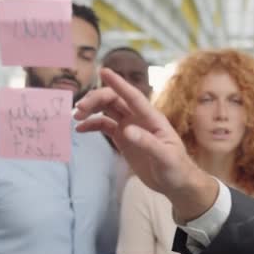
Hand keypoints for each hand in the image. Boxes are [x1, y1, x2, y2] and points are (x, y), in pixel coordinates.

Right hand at [75, 68, 217, 220]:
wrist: (176, 183)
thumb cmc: (176, 168)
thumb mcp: (164, 157)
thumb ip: (147, 143)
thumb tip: (126, 130)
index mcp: (152, 118)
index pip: (133, 96)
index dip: (119, 84)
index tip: (103, 71)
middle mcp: (139, 119)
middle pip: (115, 100)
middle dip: (96, 99)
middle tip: (79, 109)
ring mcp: (130, 127)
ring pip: (108, 110)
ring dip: (92, 109)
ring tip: (76, 117)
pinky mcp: (123, 139)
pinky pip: (105, 126)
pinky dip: (92, 125)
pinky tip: (80, 129)